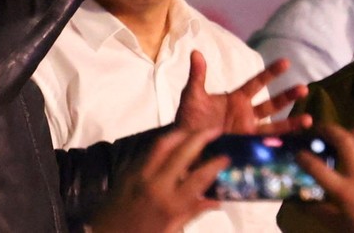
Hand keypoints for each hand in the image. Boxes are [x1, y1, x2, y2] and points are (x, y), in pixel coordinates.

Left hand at [89, 128, 226, 232]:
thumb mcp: (171, 231)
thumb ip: (192, 212)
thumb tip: (215, 201)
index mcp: (170, 204)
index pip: (199, 177)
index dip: (215, 164)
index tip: (226, 156)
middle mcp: (156, 184)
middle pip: (182, 151)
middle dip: (201, 137)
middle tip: (214, 130)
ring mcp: (139, 173)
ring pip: (162, 144)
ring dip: (181, 133)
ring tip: (195, 130)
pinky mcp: (127, 169)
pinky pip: (148, 151)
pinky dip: (163, 143)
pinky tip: (172, 143)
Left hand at [175, 51, 311, 134]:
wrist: (184, 144)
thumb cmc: (189, 119)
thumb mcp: (193, 95)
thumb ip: (198, 75)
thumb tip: (195, 52)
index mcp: (237, 99)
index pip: (257, 83)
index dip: (271, 73)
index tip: (286, 62)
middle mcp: (247, 114)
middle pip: (272, 104)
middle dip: (287, 96)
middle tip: (304, 88)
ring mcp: (248, 132)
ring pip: (274, 126)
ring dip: (292, 123)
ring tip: (309, 119)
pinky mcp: (247, 148)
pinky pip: (266, 146)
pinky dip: (280, 146)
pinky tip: (296, 146)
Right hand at [295, 125, 353, 232]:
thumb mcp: (338, 227)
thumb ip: (319, 212)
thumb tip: (301, 203)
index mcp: (345, 193)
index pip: (318, 168)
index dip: (305, 158)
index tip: (299, 153)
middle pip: (346, 142)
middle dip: (331, 131)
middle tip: (323, 130)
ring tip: (347, 136)